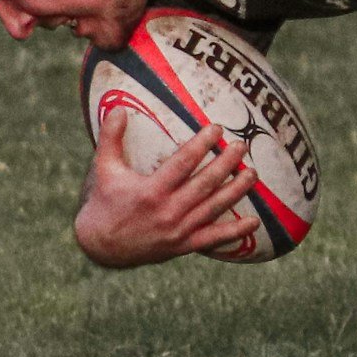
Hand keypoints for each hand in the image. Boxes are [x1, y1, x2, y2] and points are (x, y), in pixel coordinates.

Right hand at [74, 112, 259, 267]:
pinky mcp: (184, 245)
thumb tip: (117, 108)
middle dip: (226, 163)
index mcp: (150, 191)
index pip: (183, 163)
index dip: (202, 144)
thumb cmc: (105, 203)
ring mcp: (178, 230)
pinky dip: (235, 232)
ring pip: (214, 207)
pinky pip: (214, 239)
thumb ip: (110, 139)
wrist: (101, 247)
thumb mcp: (104, 169)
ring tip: (253, 173)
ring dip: (236, 190)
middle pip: (205, 183)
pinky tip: (254, 222)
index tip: (217, 128)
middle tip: (242, 146)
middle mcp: (167, 211)